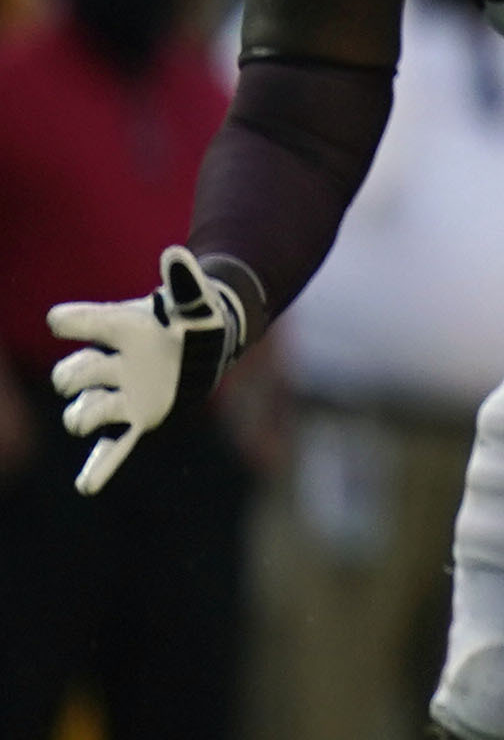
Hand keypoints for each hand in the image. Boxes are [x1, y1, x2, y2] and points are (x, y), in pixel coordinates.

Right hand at [45, 251, 255, 494]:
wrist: (205, 343)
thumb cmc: (192, 320)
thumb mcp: (195, 301)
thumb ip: (184, 281)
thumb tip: (176, 253)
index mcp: (115, 332)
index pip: (74, 323)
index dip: (69, 323)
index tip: (62, 322)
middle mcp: (109, 367)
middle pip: (68, 375)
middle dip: (74, 375)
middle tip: (97, 370)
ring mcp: (121, 397)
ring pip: (83, 413)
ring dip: (85, 414)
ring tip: (105, 410)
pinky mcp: (138, 422)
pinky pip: (112, 450)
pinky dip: (99, 468)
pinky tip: (87, 487)